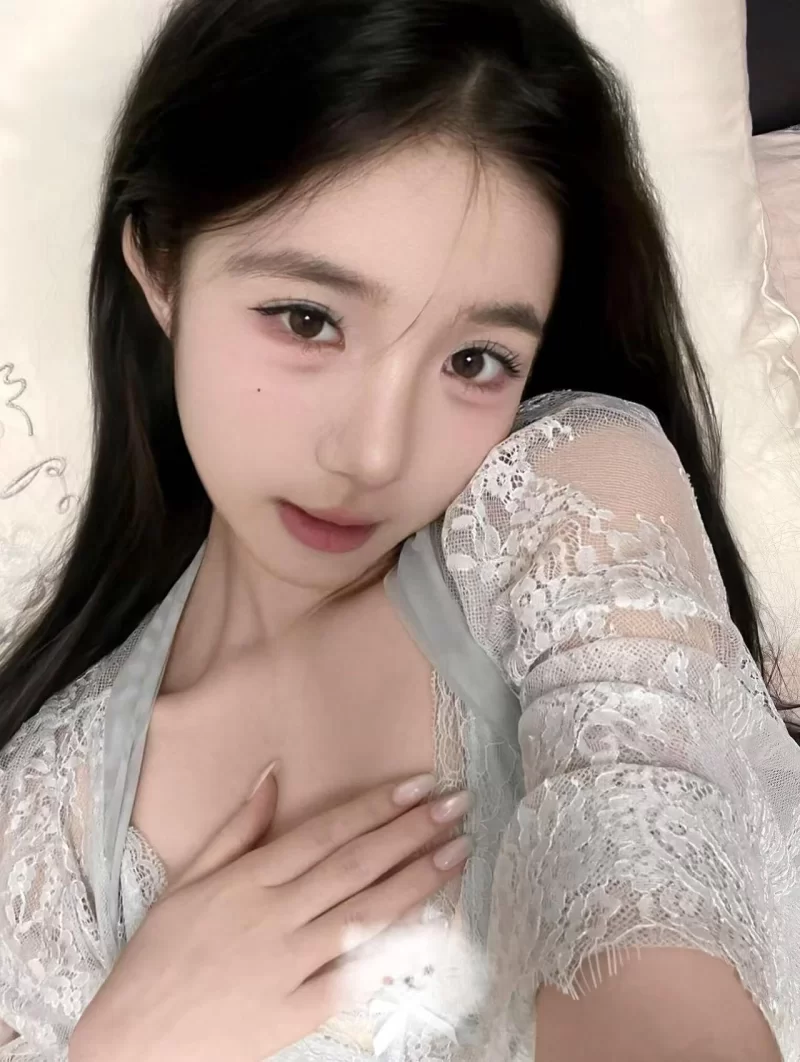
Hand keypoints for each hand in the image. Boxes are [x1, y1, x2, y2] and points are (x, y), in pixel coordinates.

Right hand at [68, 766, 472, 1061]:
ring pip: (364, 914)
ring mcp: (288, 966)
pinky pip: (354, 978)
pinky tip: (431, 927)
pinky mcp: (297, 1012)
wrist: (133, 1043)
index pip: (326, 833)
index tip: (418, 785)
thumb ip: (237, 827)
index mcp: (248, 881)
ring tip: (458, 852)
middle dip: (411, 831)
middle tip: (456, 805)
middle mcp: (274, 916)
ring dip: (417, 880)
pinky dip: (393, 952)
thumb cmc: (158, 956)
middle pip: (355, 865)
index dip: (376, 807)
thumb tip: (273, 772)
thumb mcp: (187, 880)